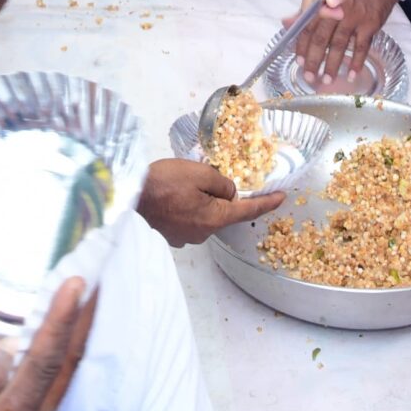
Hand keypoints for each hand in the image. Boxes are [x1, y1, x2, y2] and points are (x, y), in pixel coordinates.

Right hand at [0, 278, 96, 410]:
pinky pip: (53, 382)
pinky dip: (61, 351)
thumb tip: (10, 350)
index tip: (77, 282)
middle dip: (85, 318)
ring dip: (77, 332)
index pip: (45, 360)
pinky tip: (64, 331)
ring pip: (65, 373)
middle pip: (67, 364)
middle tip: (98, 275)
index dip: (62, 317)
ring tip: (87, 294)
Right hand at [136, 157, 284, 246]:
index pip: (248, 211)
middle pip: (223, 213)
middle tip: (201, 177)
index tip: (281, 198)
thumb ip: (222, 183)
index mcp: (215, 218)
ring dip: (201, 201)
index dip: (267, 203)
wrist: (128, 196)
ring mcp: (186, 238)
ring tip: (181, 185)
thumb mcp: (199, 173)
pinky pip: (189, 220)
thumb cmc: (163, 182)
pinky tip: (173, 196)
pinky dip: (187, 208)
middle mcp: (204, 234)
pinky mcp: (172, 236)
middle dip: (219, 196)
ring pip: (204, 216)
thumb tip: (229, 193)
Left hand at [295, 0, 393, 86]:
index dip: (302, 45)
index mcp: (325, 3)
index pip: (309, 27)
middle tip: (309, 77)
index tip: (298, 61)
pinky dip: (357, 62)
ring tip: (327, 80)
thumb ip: (307, 10)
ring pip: (340, 45)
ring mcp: (356, 18)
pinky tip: (352, 75)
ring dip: (333, 65)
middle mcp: (339, 11)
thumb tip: (286, 23)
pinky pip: (363, 46)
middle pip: (323, 39)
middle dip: (314, 60)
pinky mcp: (371, 24)